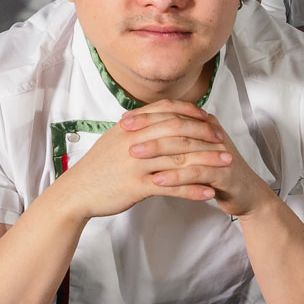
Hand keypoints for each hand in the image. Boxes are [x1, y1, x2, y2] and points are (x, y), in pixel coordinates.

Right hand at [53, 101, 266, 219]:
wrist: (76, 191)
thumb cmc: (98, 167)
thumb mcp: (115, 138)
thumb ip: (138, 126)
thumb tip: (161, 117)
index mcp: (130, 126)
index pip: (167, 111)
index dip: (191, 113)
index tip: (210, 120)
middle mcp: (134, 140)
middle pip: (178, 131)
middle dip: (205, 135)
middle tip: (224, 141)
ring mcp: (135, 163)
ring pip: (179, 158)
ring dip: (207, 161)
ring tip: (227, 164)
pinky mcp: (136, 186)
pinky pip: (171, 186)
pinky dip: (192, 189)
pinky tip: (209, 192)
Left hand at [123, 102, 278, 218]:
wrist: (245, 193)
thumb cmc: (213, 172)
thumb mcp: (191, 152)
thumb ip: (172, 138)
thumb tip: (140, 127)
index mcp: (203, 124)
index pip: (172, 112)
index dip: (147, 115)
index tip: (123, 121)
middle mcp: (212, 133)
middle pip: (176, 125)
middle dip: (148, 128)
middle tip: (123, 133)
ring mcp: (220, 151)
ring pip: (185, 146)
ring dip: (158, 150)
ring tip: (135, 155)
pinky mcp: (225, 173)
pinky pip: (197, 171)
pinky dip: (176, 176)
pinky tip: (157, 180)